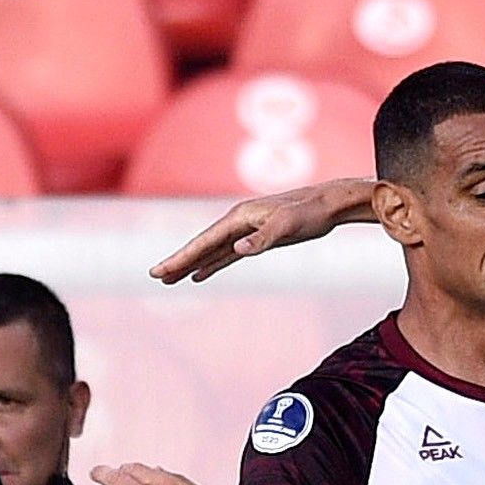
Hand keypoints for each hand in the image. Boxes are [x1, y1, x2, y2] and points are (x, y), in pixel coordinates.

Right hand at [150, 178, 375, 283]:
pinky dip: (211, 265)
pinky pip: (226, 255)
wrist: (328, 204)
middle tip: (156, 277)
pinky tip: (200, 275)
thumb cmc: (310, 212)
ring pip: (211, 252)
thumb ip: (263, 238)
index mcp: (239, 218)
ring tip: (170, 280)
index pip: (203, 241)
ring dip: (190, 265)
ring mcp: (245, 231)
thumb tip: (238, 249)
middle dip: (178, 261)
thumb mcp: (288, 225)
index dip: (181, 257)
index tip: (161, 270)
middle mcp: (237, 223)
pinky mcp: (256, 239)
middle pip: (201, 246)